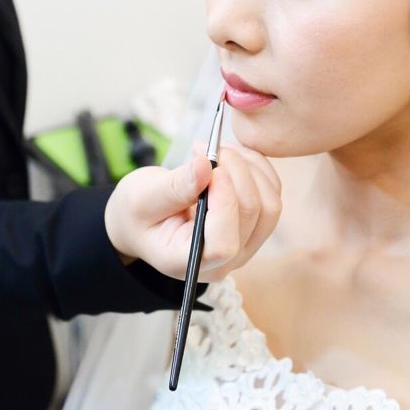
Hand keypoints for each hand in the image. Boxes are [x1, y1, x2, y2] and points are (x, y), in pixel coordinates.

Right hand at [103, 143, 280, 281]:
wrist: (144, 219)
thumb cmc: (137, 213)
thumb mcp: (140, 199)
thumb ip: (172, 187)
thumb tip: (205, 166)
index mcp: (189, 261)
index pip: (224, 244)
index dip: (225, 203)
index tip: (211, 167)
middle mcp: (224, 261)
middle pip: (253, 216)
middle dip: (235, 172)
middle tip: (207, 147)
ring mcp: (244, 245)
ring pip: (270, 205)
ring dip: (250, 167)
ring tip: (219, 149)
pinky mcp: (254, 225)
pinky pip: (272, 194)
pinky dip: (257, 167)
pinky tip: (231, 155)